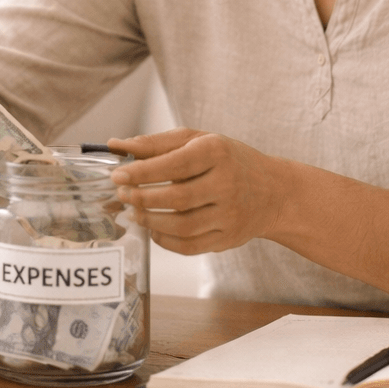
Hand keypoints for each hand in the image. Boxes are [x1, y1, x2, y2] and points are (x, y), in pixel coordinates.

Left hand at [107, 129, 287, 253]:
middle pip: (177, 198)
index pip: (174, 164)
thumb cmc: (227, 160)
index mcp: (218, 152)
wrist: (274, 191)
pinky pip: (190, 246)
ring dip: (150, 221)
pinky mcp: (229, 239)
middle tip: (122, 195)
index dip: (141, 172)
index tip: (117, 175)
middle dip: (142, 198)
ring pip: (182, 226)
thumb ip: (155, 143)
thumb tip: (114, 145)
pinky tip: (154, 229)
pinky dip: (166, 241)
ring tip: (134, 213)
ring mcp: (230, 215)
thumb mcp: (198, 141)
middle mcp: (228, 184)